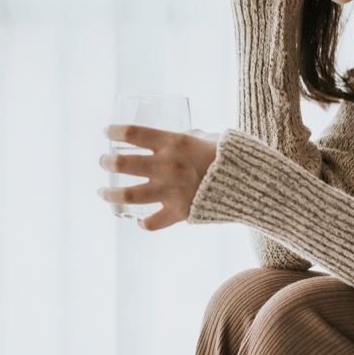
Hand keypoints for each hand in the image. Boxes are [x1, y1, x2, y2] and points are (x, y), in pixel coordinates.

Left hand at [98, 126, 218, 230]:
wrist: (251, 184)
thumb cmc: (230, 155)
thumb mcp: (207, 136)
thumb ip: (189, 137)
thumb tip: (181, 136)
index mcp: (173, 142)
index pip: (131, 133)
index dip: (113, 132)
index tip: (106, 132)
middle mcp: (167, 166)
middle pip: (121, 164)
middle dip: (106, 162)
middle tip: (104, 162)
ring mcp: (170, 191)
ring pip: (126, 196)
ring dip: (109, 194)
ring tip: (103, 192)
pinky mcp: (178, 213)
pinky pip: (150, 223)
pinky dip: (141, 222)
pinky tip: (138, 219)